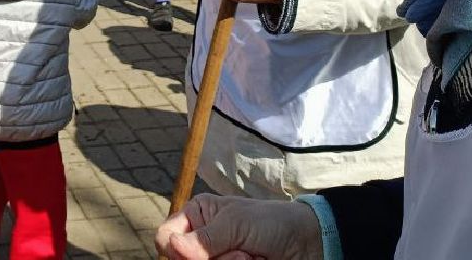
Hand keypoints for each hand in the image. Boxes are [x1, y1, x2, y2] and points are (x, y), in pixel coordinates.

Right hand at [156, 193, 322, 259]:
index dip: (176, 250)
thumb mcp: (236, 224)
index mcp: (195, 217)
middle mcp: (200, 242)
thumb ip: (205, 238)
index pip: (165, 238)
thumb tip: (171, 246)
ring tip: (251, 257)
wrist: (306, 244)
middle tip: (241, 252)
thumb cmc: (270, 222)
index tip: (200, 250)